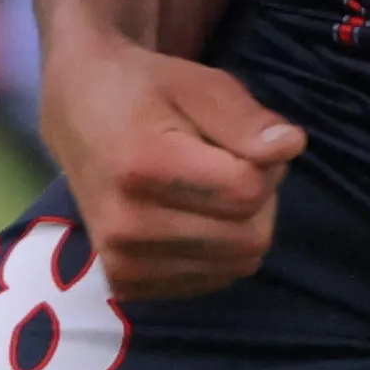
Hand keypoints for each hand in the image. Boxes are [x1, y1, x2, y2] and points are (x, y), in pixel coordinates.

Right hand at [41, 42, 306, 301]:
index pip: (250, 191)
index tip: (238, 139)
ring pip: (239, 263)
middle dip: (257, 197)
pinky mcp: (127, 286)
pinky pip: (215, 280)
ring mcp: (124, 264)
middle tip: (227, 162)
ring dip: (242, 225)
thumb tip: (291, 146)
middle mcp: (127, 227)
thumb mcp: (199, 84)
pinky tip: (191, 216)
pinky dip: (220, 250)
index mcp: (142, 169)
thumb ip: (245, 119)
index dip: (264, 162)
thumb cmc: (145, 91)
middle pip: (251, 236)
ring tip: (207, 188)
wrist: (78, 113)